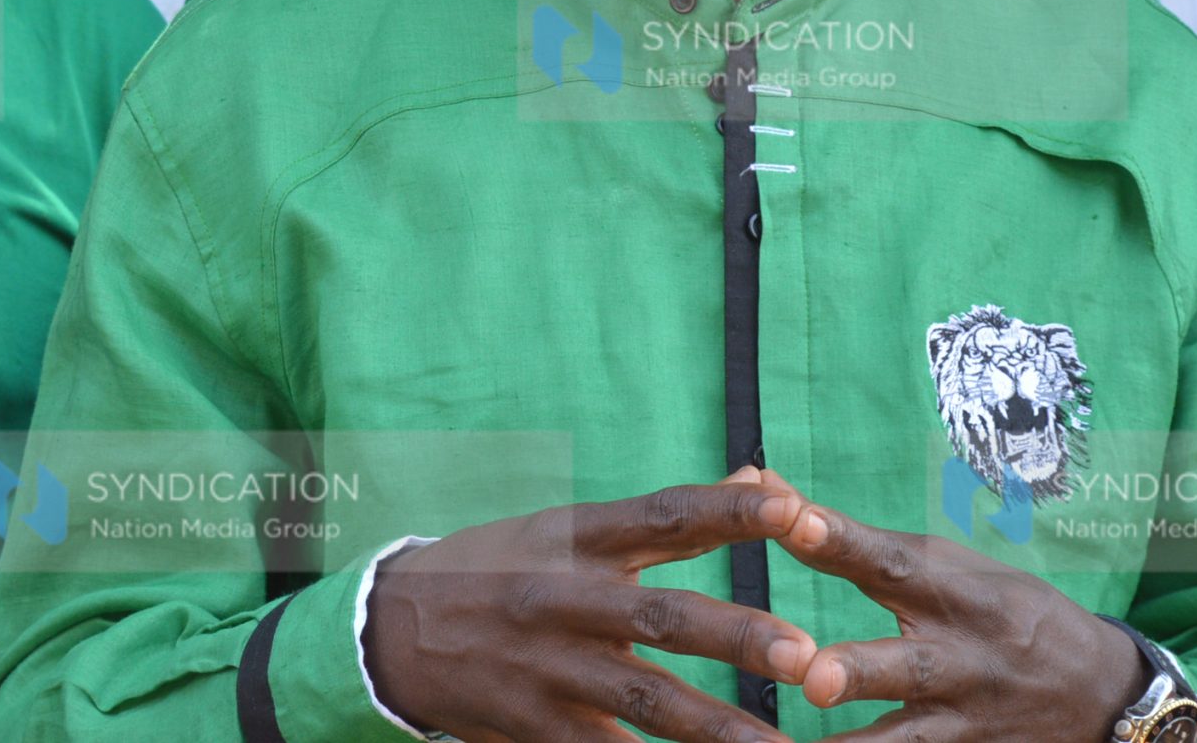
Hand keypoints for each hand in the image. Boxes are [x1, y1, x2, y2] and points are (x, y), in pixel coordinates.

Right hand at [361, 469, 818, 742]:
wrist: (392, 631)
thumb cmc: (498, 570)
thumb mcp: (566, 530)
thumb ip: (665, 518)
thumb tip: (760, 478)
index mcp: (576, 539)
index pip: (663, 516)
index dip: (729, 513)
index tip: (794, 509)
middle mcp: (565, 600)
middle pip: (662, 617)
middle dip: (735, 638)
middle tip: (804, 654)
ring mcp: (550, 669)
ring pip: (646, 701)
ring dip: (718, 727)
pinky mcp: (537, 726)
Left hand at [779, 494, 1152, 740]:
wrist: (1102, 693)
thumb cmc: (999, 611)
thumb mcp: (945, 564)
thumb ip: (848, 538)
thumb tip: (759, 483)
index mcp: (953, 592)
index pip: (891, 558)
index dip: (842, 540)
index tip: (793, 519)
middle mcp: (961, 658)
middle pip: (907, 665)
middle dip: (859, 671)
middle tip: (812, 677)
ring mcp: (967, 720)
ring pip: (908, 740)